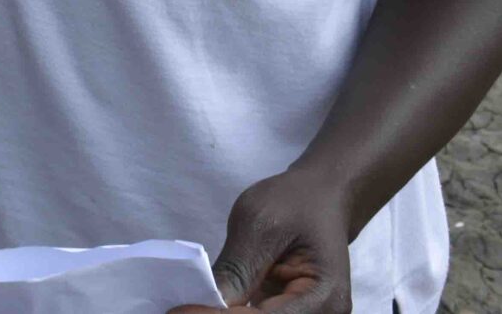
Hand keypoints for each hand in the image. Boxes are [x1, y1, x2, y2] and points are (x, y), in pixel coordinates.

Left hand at [172, 170, 354, 311]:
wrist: (322, 198)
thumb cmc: (294, 203)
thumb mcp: (260, 224)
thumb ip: (235, 270)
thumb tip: (201, 308)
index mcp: (324, 298)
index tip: (179, 310)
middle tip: (177, 309)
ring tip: (189, 304)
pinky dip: (229, 313)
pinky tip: (204, 305)